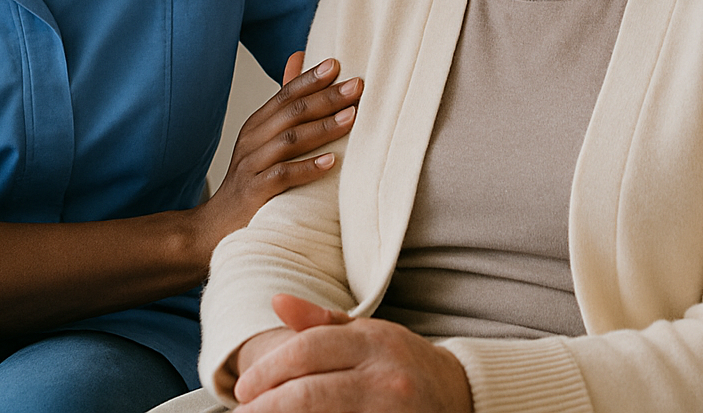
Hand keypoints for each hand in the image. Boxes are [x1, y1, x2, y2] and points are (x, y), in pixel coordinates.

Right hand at [192, 53, 360, 257]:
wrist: (217, 225)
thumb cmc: (252, 179)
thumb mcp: (265, 140)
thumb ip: (284, 104)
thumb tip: (298, 57)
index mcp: (257, 124)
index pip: (285, 94)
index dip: (310, 78)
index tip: (337, 64)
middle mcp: (252, 140)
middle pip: (291, 112)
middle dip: (326, 97)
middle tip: (356, 86)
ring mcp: (251, 165)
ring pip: (289, 140)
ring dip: (322, 128)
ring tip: (351, 118)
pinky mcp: (254, 191)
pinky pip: (282, 176)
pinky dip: (307, 168)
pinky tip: (330, 162)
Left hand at [233, 294, 472, 412]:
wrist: (459, 395)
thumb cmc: (403, 363)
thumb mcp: (368, 333)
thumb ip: (320, 321)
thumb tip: (277, 301)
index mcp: (373, 341)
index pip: (308, 349)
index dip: (269, 370)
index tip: (244, 389)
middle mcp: (384, 377)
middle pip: (310, 392)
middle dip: (268, 406)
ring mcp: (391, 411)